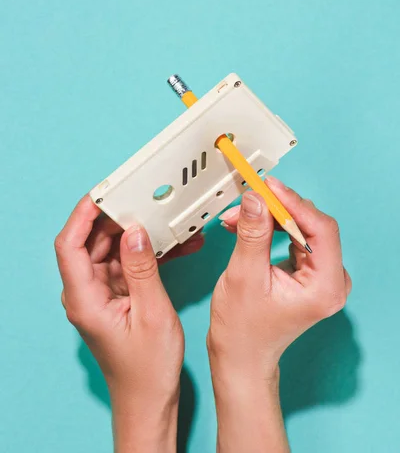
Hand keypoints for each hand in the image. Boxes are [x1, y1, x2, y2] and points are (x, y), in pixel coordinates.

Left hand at [54, 194, 203, 452]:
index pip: (69, 245)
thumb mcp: (152, 313)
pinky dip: (149, 254)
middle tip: (145, 201)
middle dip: (119, 219)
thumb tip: (135, 231)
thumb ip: (142, 269)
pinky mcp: (116, 295)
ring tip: (170, 223)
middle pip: (92, 242)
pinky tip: (177, 246)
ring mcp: (101, 294)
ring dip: (140, 235)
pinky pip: (129, 264)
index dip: (82, 215)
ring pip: (113, 250)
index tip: (103, 193)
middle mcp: (86, 293)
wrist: (150, 397)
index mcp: (84, 299)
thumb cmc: (147, 368)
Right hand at [207, 176, 350, 452]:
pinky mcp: (309, 274)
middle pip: (313, 226)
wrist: (241, 356)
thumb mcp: (244, 275)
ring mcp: (321, 278)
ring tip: (239, 217)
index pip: (320, 228)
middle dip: (278, 210)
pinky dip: (272, 229)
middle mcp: (330, 281)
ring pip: (302, 229)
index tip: (269, 187)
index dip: (294, 203)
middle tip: (249, 198)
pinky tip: (248, 225)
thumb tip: (256, 199)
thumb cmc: (243, 329)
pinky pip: (295, 239)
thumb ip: (252, 233)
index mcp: (324, 286)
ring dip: (271, 218)